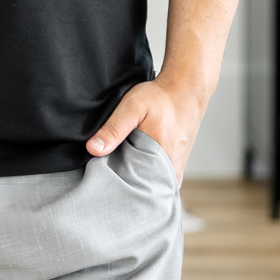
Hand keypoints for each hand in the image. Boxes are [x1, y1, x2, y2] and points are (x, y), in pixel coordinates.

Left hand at [86, 77, 208, 182]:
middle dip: (125, 184)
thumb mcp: (132, 108)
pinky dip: (146, 174)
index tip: (103, 178)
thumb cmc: (161, 98)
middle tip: (110, 172)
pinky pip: (158, 179)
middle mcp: (171, 171)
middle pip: (141, 189)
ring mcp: (175, 171)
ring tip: (123, 167)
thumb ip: (113, 129)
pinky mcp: (176, 167)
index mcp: (160, 161)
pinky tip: (136, 164)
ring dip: (136, 179)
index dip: (115, 184)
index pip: (133, 187)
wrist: (186, 90)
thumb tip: (93, 149)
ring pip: (150, 184)